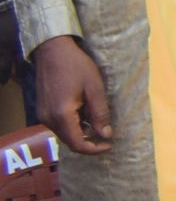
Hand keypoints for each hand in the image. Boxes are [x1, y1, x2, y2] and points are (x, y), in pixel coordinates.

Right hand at [30, 37, 112, 153]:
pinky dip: (72, 124)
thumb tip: (106, 135)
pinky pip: (58, 125)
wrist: (53, 51)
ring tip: (97, 119)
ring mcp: (42, 115)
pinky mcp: (42, 110)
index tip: (109, 144)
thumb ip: (100, 114)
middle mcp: (48, 119)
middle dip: (89, 141)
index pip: (77, 144)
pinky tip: (84, 112)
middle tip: (106, 133)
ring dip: (81, 132)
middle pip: (69, 141)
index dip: (94, 149)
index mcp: (62, 115)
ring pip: (64, 133)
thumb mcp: (95, 89)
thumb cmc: (76, 66)